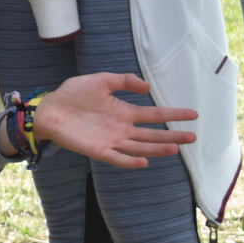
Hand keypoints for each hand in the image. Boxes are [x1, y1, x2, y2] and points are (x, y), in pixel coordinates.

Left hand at [32, 72, 196, 168]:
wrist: (50, 109)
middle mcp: (122, 128)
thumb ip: (123, 81)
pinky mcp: (99, 150)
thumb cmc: (73, 94)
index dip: (173, 115)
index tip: (192, 114)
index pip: (153, 115)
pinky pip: (118, 158)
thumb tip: (147, 87)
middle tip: (192, 137)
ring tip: (175, 148)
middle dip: (172, 136)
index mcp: (124, 111)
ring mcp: (112, 140)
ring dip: (157, 149)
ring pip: (140, 147)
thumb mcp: (101, 80)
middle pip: (152, 134)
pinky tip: (144, 162)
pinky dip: (131, 161)